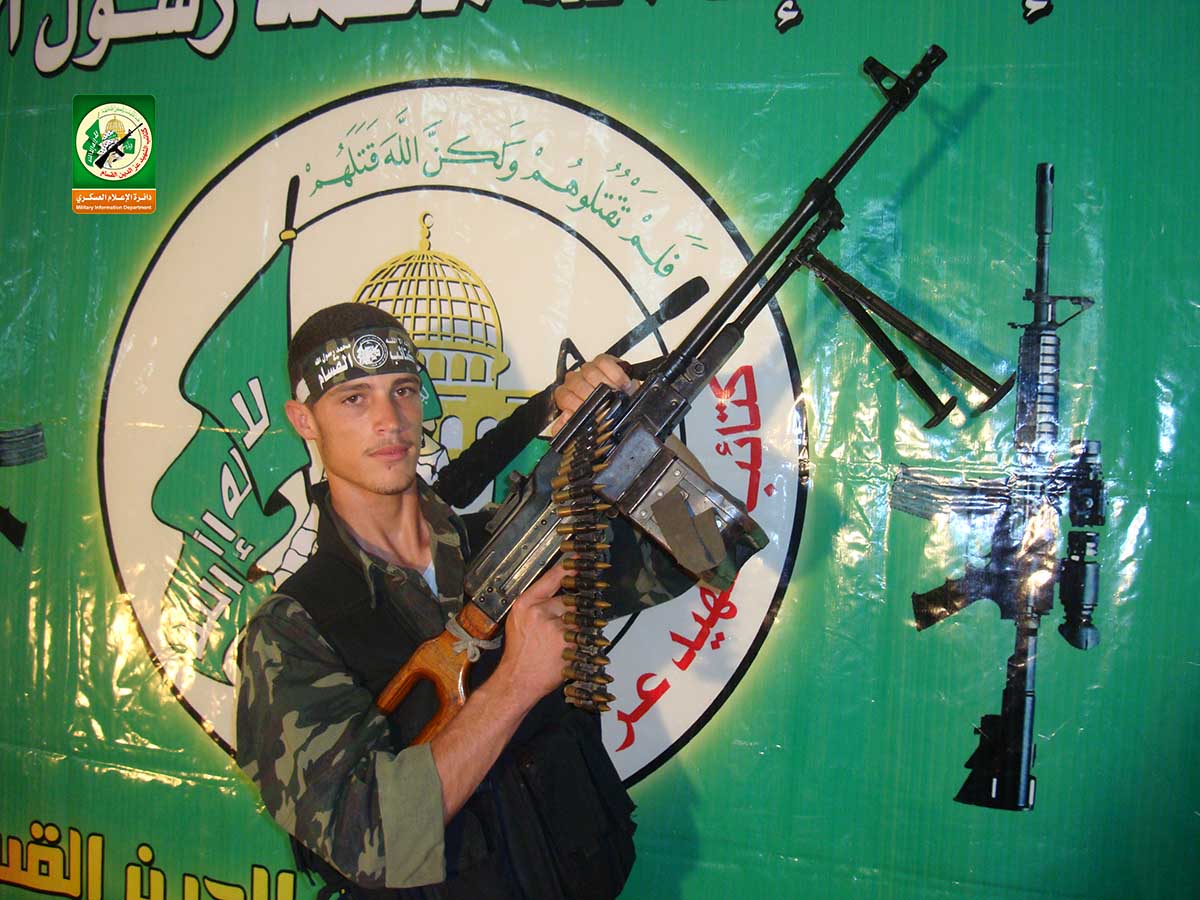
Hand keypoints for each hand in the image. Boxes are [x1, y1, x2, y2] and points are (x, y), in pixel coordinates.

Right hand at [495, 563, 569, 704]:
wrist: (518, 679)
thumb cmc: (520, 651)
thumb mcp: (519, 620)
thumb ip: (537, 604)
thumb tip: (559, 593)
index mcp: (525, 603)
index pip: (552, 577)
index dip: (569, 566)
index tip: (581, 556)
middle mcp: (539, 611)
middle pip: (569, 600)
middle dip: (569, 614)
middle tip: (559, 629)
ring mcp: (554, 625)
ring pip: (577, 617)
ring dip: (575, 628)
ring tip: (561, 641)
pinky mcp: (567, 640)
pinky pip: (582, 633)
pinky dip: (580, 641)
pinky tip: (567, 649)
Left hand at [549, 354, 635, 435]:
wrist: (626, 402)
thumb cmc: (605, 413)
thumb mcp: (586, 425)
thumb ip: (567, 427)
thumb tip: (566, 417)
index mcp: (567, 396)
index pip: (564, 396)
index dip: (577, 405)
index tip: (591, 413)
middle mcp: (575, 381)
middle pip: (577, 384)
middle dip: (594, 397)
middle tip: (606, 405)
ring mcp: (588, 370)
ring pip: (590, 372)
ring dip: (607, 385)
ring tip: (617, 395)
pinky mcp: (602, 361)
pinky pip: (604, 362)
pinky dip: (615, 374)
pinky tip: (622, 383)